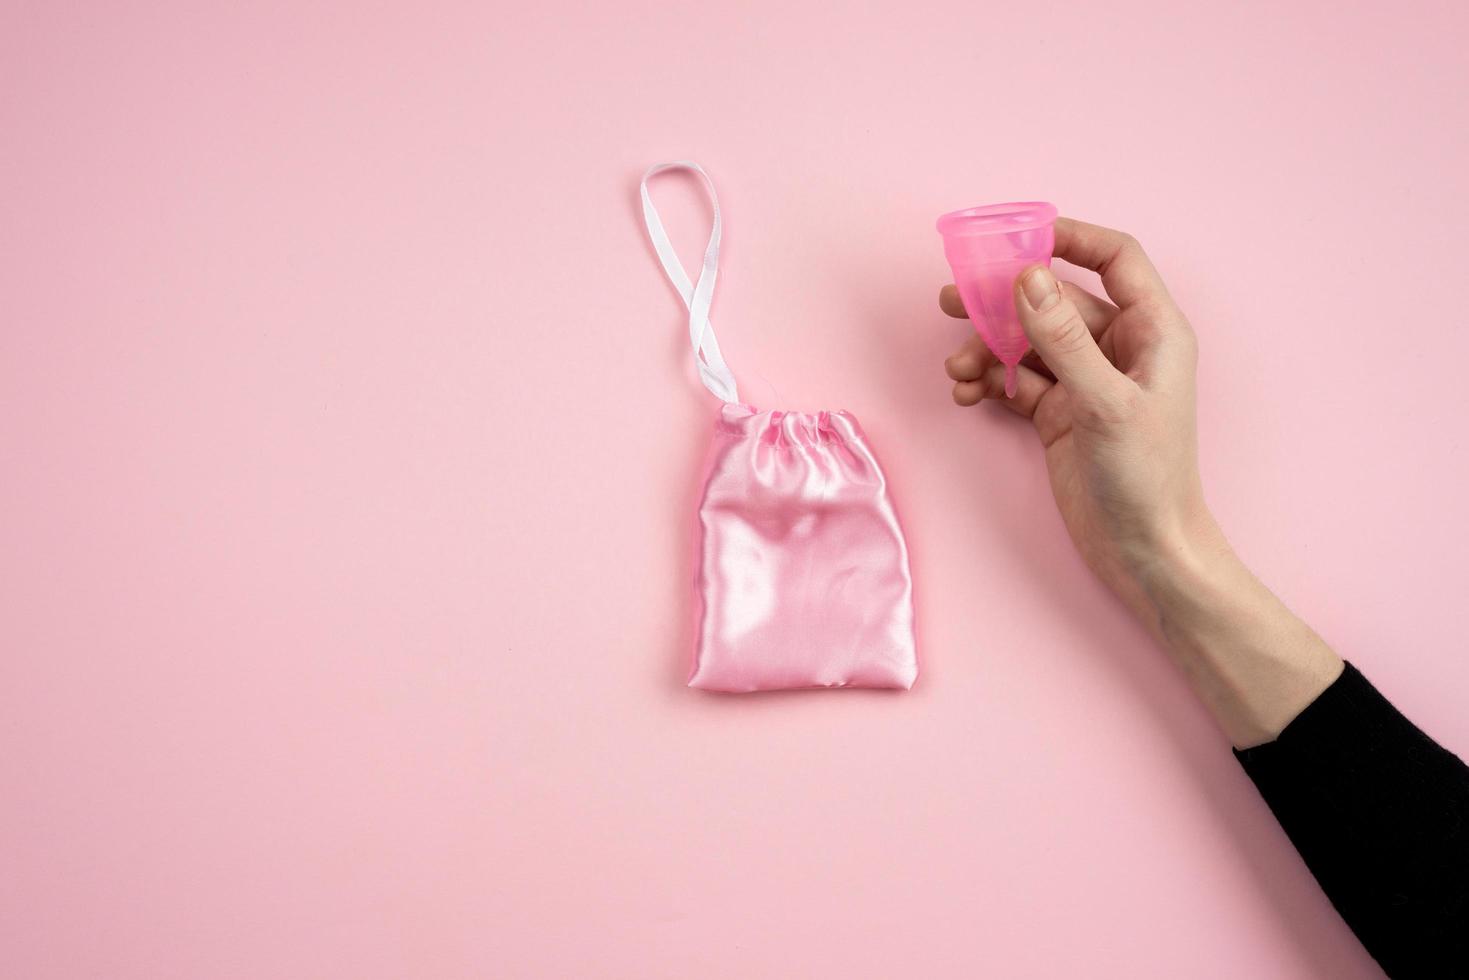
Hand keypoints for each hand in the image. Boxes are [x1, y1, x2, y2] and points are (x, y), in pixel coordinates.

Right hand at [941, 218, 1340, 745]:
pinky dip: (988, 381)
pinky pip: (1015, 379)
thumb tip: (1026, 278)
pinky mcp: (1059, 413)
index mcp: (1152, 331)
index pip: (1114, 258)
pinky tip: (965, 393)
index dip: (1069, 238)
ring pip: (1027, 342)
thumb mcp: (1104, 403)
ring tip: (955, 369)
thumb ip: (1063, 339)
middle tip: (951, 299)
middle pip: (1054, 300)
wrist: (1144, 552)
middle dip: (1002, 301)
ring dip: (987, 348)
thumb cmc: (1146, 478)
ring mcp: (1086, 381)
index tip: (1017, 237)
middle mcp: (1119, 348)